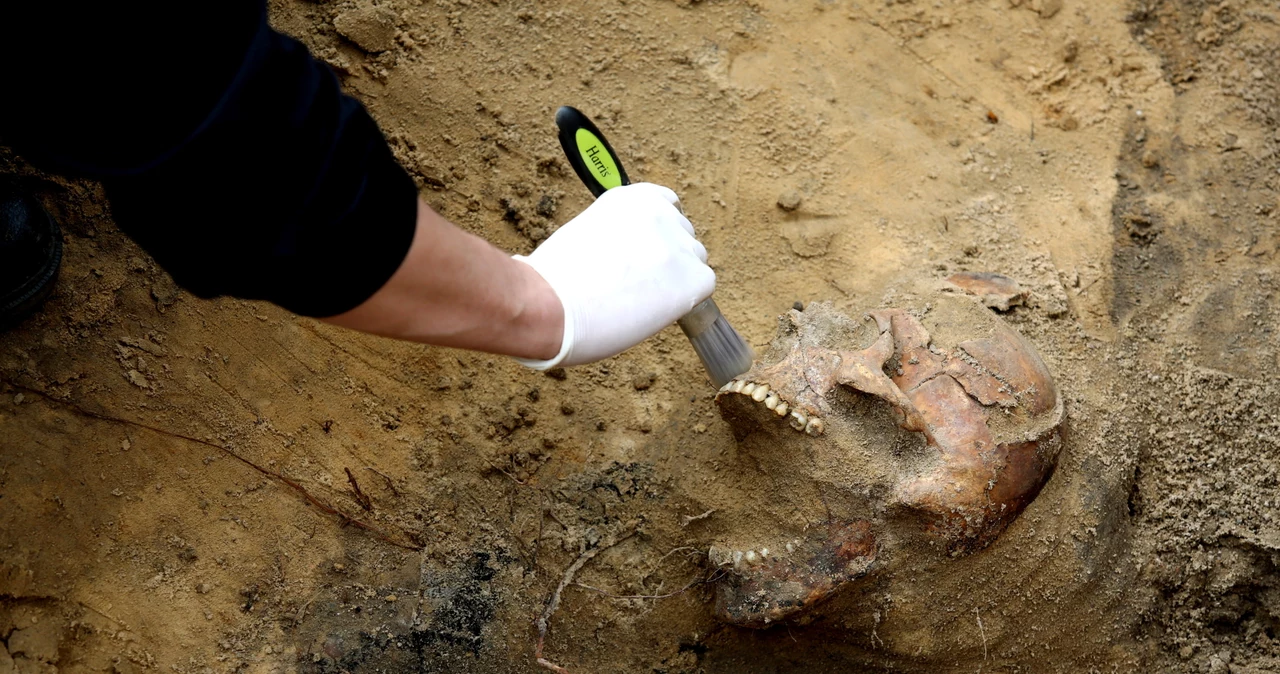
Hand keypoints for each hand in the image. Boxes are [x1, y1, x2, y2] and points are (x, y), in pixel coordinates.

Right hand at [514, 183, 715, 368]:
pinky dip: (685, 301)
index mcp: (630, 197)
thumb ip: (616, 235)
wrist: (549, 303)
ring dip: (675, 281)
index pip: (665, 206)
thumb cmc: (552, 281)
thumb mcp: (583, 235)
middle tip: (635, 285)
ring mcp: (678, 243)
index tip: (643, 253)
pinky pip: (704, 287)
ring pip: (694, 263)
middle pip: (682, 236)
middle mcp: (660, 212)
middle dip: (666, 260)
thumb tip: (625, 256)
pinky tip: (653, 311)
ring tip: (637, 301)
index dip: (656, 235)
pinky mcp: (692, 277)